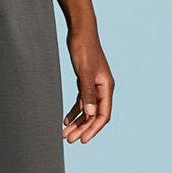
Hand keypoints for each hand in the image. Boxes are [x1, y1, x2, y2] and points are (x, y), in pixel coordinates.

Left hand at [62, 27, 112, 143]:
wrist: (80, 32)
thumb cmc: (84, 49)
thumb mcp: (84, 72)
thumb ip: (87, 92)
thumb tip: (91, 114)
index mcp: (106, 87)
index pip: (103, 115)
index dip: (94, 129)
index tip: (83, 140)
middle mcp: (102, 89)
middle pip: (94, 115)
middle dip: (83, 129)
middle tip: (69, 140)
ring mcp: (94, 86)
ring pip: (87, 110)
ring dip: (77, 123)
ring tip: (65, 134)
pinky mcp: (85, 82)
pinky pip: (81, 102)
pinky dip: (74, 111)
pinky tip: (66, 120)